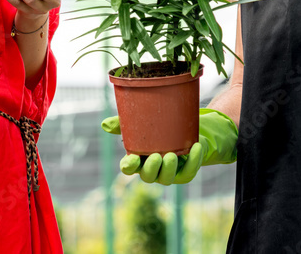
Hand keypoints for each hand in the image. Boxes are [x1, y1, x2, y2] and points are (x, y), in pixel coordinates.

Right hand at [101, 108, 237, 185]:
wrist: (188, 130)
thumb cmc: (160, 128)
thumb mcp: (143, 123)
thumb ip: (124, 123)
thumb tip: (105, 125)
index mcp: (138, 159)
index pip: (129, 167)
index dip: (129, 166)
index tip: (132, 160)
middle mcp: (152, 169)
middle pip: (147, 176)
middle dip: (151, 169)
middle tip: (156, 156)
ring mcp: (168, 173)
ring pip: (166, 179)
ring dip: (168, 169)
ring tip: (172, 155)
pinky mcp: (185, 173)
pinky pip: (188, 172)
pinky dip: (193, 160)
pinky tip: (196, 147)